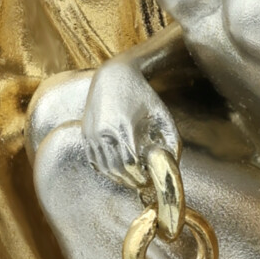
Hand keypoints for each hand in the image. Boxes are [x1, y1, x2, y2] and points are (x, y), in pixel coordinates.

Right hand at [79, 54, 179, 187]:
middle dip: (130, 180)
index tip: (149, 180)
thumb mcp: (161, 114)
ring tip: (131, 179)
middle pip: (116, 169)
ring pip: (103, 167)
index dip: (140, 176)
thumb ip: (171, 139)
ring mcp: (91, 132)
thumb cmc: (141, 94)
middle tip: (141, 183)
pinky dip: (105, 170)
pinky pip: (93, 160)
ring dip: (118, 178)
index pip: (130, 164)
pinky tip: (117, 171)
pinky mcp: (85, 133)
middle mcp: (103, 130)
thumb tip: (174, 165)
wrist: (114, 75)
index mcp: (123, 126)